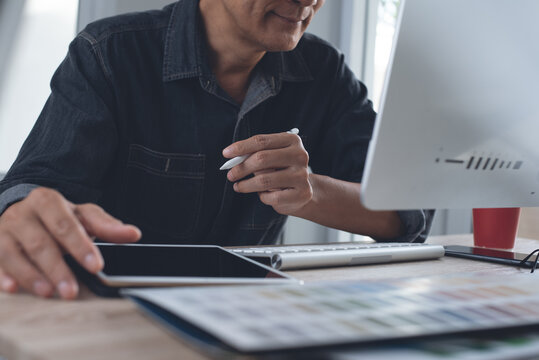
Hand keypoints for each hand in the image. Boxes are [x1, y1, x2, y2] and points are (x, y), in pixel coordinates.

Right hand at [0, 187, 140, 298]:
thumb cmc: (57, 214)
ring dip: (31, 276)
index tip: (96, 265)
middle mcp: (22, 213)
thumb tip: (133, 234)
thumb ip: (106, 225)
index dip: (80, 246)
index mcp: (48, 201)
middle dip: (57, 269)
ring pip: (13, 253)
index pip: (66, 225)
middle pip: (40, 243)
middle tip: (71, 291)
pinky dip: (2, 275)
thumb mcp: (83, 215)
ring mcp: (3, 229)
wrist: (21, 207)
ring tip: (48, 293)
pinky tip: (12, 288)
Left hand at [223, 131, 312, 214]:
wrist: (302, 192)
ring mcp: (302, 175)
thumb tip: (235, 159)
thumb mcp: (272, 158)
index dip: (241, 147)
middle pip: (262, 158)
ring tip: (239, 186)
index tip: (226, 154)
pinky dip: (263, 197)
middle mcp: (300, 155)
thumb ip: (256, 155)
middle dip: (242, 167)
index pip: (262, 141)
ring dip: (247, 185)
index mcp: (292, 140)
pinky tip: (262, 195)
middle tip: (230, 175)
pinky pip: (272, 196)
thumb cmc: (282, 171)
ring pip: (264, 179)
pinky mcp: (302, 193)